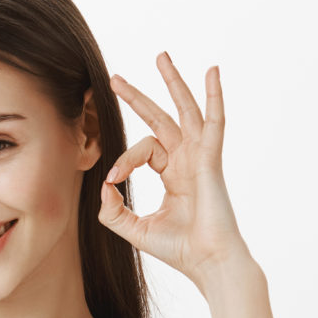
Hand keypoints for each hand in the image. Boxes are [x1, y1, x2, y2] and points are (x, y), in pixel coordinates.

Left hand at [98, 53, 251, 292]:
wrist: (208, 262)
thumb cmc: (179, 249)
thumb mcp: (133, 230)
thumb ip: (113, 211)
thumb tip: (103, 186)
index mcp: (173, 175)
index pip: (143, 150)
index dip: (123, 161)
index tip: (113, 181)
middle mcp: (187, 161)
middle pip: (160, 119)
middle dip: (138, 98)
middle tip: (114, 79)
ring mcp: (200, 158)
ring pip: (184, 112)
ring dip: (172, 83)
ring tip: (160, 56)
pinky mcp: (210, 161)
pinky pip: (214, 122)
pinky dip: (214, 96)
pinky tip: (211, 72)